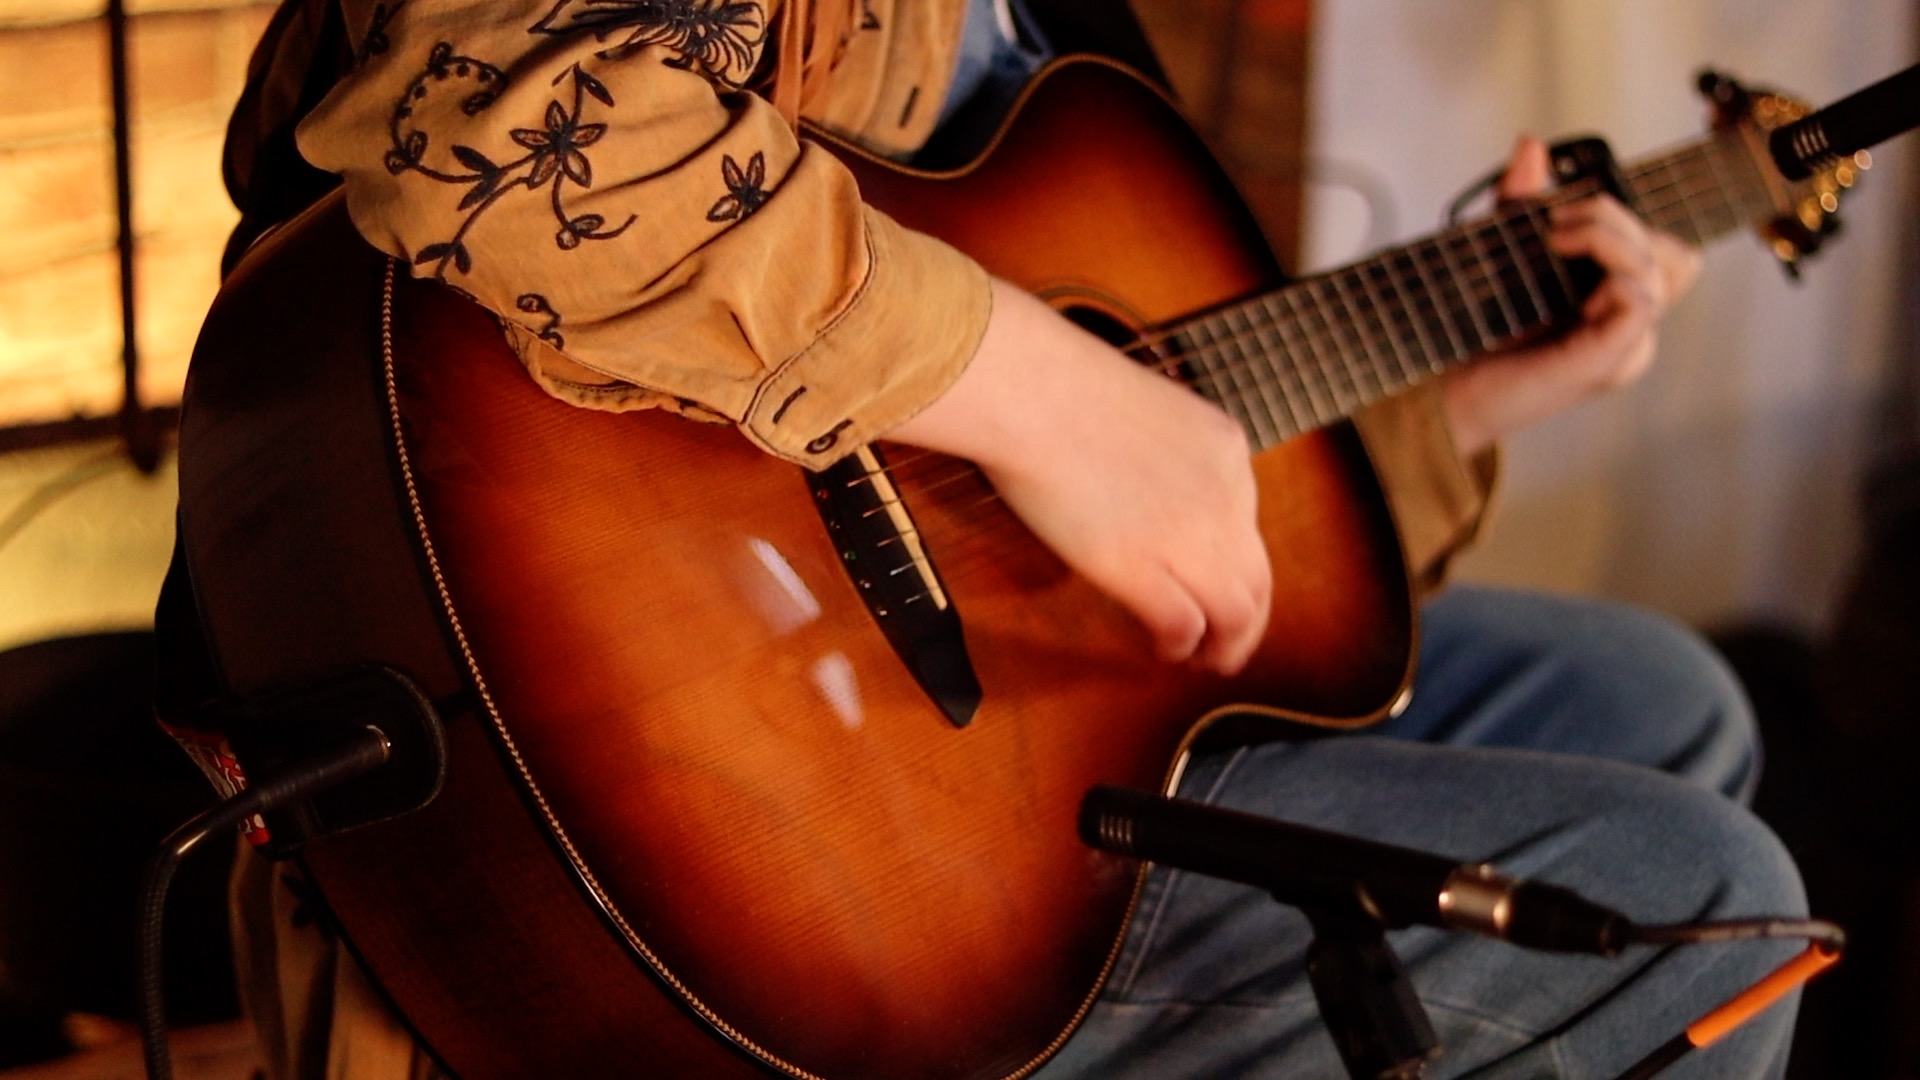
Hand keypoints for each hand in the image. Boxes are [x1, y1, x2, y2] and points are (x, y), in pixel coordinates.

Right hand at [890, 278, 1271, 673]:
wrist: (1030, 390)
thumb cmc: (1056, 384)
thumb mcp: (1142, 407)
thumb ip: (1159, 450)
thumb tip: (1138, 483)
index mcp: (1225, 448)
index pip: (1248, 523)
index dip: (1232, 563)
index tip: (1211, 580)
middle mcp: (1224, 494)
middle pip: (1259, 578)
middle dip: (1248, 621)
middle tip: (1225, 644)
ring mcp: (1187, 534)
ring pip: (1238, 613)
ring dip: (1226, 646)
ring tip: (1204, 659)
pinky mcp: (1140, 566)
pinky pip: (1184, 625)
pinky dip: (1181, 646)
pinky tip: (1163, 648)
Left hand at [1439, 137, 1702, 455]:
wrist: (1447, 390)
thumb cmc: (1477, 329)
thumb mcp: (1503, 249)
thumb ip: (1522, 198)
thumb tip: (1532, 143)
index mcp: (1616, 299)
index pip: (1665, 245)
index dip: (1622, 217)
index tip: (1560, 213)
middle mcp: (1630, 323)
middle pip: (1669, 248)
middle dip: (1611, 216)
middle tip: (1551, 224)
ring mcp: (1627, 345)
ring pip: (1662, 265)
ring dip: (1608, 236)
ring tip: (1554, 243)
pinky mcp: (1612, 360)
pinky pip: (1641, 297)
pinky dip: (1610, 272)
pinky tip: (1568, 283)